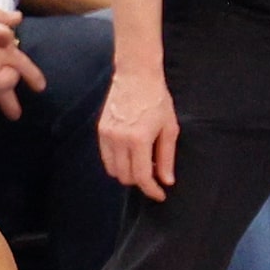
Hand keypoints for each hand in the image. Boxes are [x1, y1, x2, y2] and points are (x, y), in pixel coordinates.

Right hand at [98, 66, 177, 198]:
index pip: (142, 176)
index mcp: (139, 140)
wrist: (136, 75)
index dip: (151, 190)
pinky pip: (106, 158)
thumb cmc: (156, 99)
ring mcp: (107, 136)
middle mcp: (119, 140)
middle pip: (126, 177)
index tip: (159, 195)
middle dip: (140, 181)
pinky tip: (129, 155)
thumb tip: (166, 180)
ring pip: (113, 170)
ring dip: (127, 173)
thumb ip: (166, 157)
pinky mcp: (100, 131)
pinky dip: (117, 163)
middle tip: (153, 173)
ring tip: (141, 163)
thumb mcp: (169, 128)